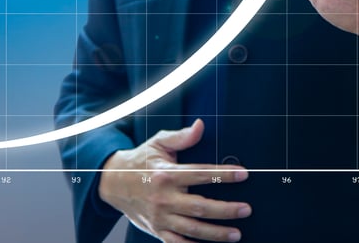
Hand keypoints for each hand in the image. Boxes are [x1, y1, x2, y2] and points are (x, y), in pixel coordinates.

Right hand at [98, 119, 251, 241]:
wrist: (112, 182)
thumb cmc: (139, 161)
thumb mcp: (157, 143)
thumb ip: (181, 137)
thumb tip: (200, 126)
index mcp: (166, 174)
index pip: (200, 174)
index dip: (223, 175)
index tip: (243, 174)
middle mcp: (163, 197)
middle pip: (200, 206)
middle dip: (226, 210)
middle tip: (246, 210)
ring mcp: (160, 216)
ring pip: (192, 229)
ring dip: (216, 233)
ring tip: (236, 234)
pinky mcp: (156, 229)